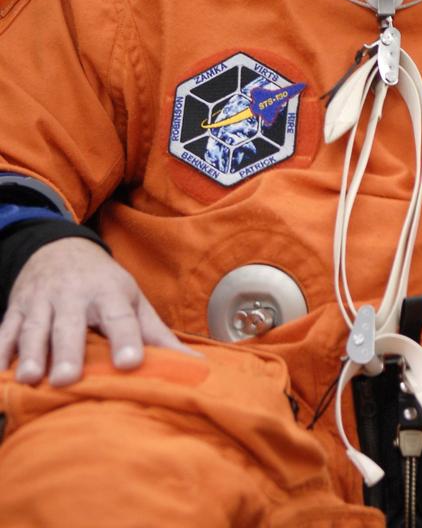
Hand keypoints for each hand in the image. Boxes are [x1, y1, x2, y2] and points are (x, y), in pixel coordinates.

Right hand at [0, 237, 191, 386]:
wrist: (60, 249)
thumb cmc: (104, 285)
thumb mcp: (133, 301)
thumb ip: (158, 335)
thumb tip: (196, 367)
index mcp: (109, 293)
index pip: (120, 317)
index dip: (126, 338)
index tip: (132, 362)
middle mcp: (74, 296)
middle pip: (71, 324)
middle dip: (69, 349)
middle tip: (69, 378)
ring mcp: (41, 302)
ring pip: (35, 328)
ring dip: (31, 352)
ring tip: (31, 378)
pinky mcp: (16, 310)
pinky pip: (5, 330)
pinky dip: (0, 350)